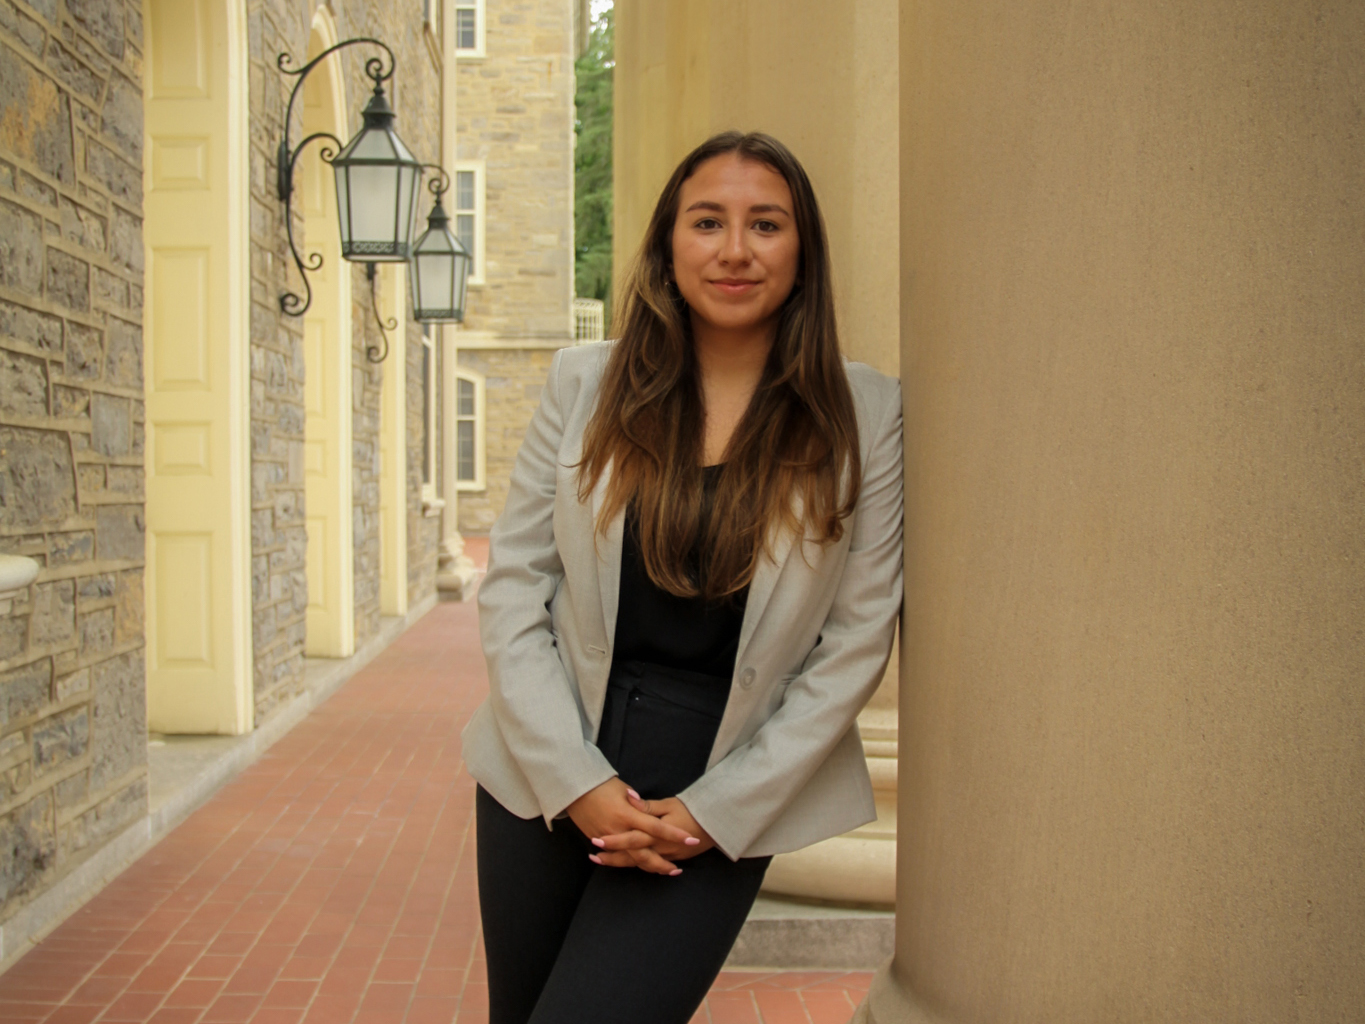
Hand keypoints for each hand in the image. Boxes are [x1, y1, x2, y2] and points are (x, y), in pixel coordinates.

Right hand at [566, 778, 698, 874]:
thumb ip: (640, 805)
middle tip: (677, 870)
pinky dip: (628, 863)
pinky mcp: (597, 841)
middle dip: (662, 863)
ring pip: (630, 859)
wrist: (574, 788)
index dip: (674, 835)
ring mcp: (607, 838)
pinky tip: (640, 868)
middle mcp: (619, 829)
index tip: (691, 840)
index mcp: (628, 814)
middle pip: (644, 852)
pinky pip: (616, 856)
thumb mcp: (624, 790)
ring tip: (663, 871)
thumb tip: (651, 815)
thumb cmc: (602, 784)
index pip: (656, 827)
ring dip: (648, 867)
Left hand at [590, 791, 714, 871]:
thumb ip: (647, 805)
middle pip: (631, 855)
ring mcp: (665, 855)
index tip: (596, 840)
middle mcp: (659, 847)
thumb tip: (629, 796)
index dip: (614, 840)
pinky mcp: (670, 858)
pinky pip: (650, 865)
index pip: (632, 838)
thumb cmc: (690, 810)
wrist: (713, 824)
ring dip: (619, 863)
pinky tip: (623, 864)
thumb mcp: (668, 804)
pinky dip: (635, 865)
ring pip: (638, 863)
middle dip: (611, 857)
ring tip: (601, 861)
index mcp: (657, 832)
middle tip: (592, 856)